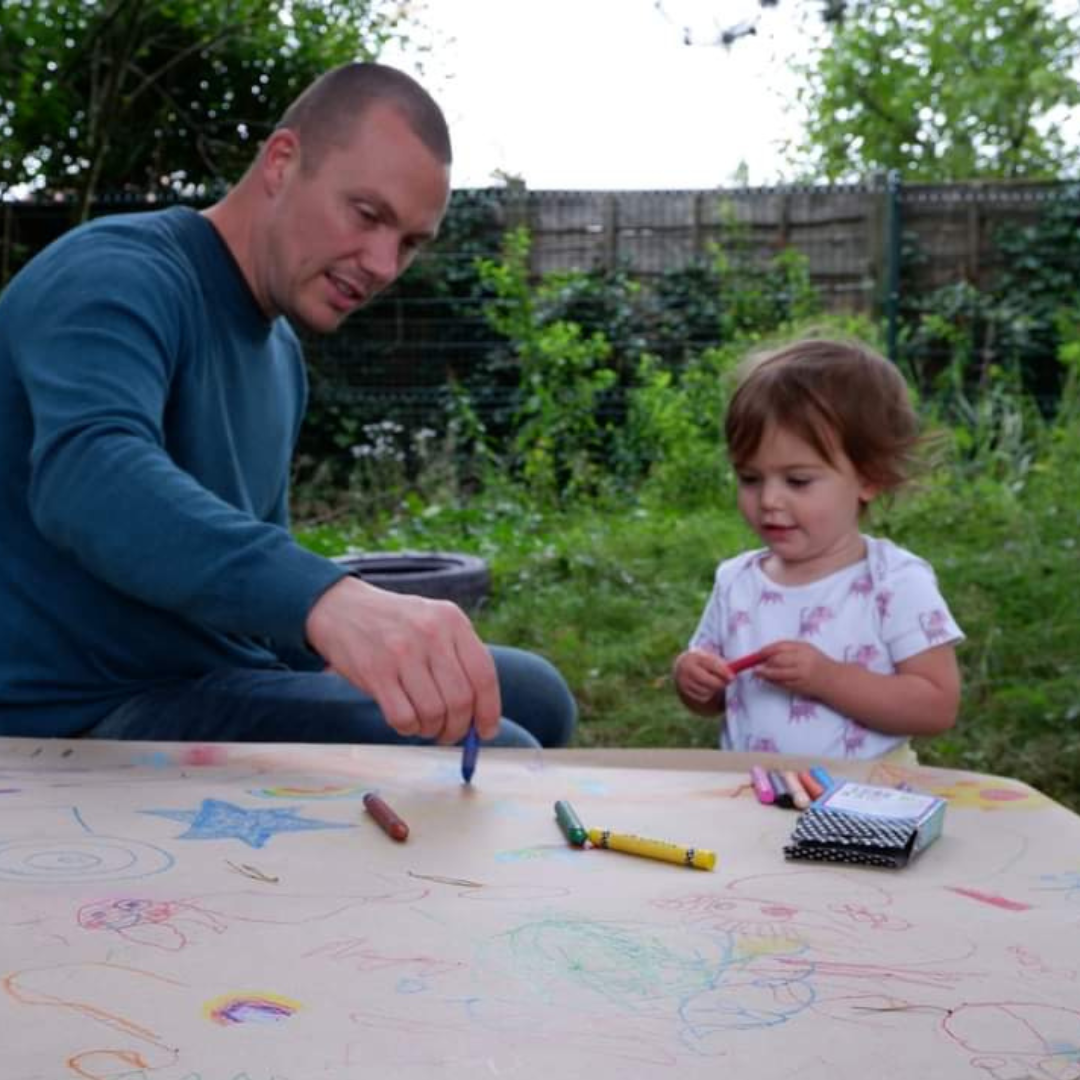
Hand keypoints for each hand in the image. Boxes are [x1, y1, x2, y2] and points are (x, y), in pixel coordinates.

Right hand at [305, 577, 500, 744]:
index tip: (486, 731)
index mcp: (452, 620)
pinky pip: (403, 717)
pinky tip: (406, 722)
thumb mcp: (434, 622)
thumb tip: (482, 715)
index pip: (484, 674)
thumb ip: (459, 659)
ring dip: (433, 730)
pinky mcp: (375, 671)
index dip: (489, 711)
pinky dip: (409, 729)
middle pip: (461, 699)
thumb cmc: (397, 624)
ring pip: (434, 712)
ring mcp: (402, 652)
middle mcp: (431, 633)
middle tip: (450, 734)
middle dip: (459, 728)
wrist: (341, 607)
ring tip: (426, 726)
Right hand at [673, 648, 732, 707]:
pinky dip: (709, 694)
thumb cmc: (703, 662)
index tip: (732, 676)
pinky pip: (702, 697)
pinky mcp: (685, 691)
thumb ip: (721, 664)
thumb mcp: (709, 658)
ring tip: (716, 683)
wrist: (682, 666)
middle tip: (727, 682)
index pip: (710, 664)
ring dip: (715, 689)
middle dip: (720, 683)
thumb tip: (732, 674)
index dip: (722, 671)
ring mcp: (684, 681)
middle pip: (706, 680)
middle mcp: (687, 669)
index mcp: (695, 657)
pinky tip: (708, 688)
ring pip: (706, 690)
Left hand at [756, 640, 836, 697]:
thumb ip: (786, 648)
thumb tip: (764, 653)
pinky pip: (781, 684)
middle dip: (764, 663)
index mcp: (803, 649)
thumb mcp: (804, 649)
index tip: (757, 653)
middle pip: (778, 661)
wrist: (832, 680)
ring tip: (757, 672)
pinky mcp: (799, 687)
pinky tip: (767, 679)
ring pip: (778, 674)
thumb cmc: (815, 661)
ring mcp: (801, 676)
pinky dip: (772, 681)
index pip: (781, 648)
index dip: (766, 651)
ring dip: (765, 673)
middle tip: (755, 664)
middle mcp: (803, 662)